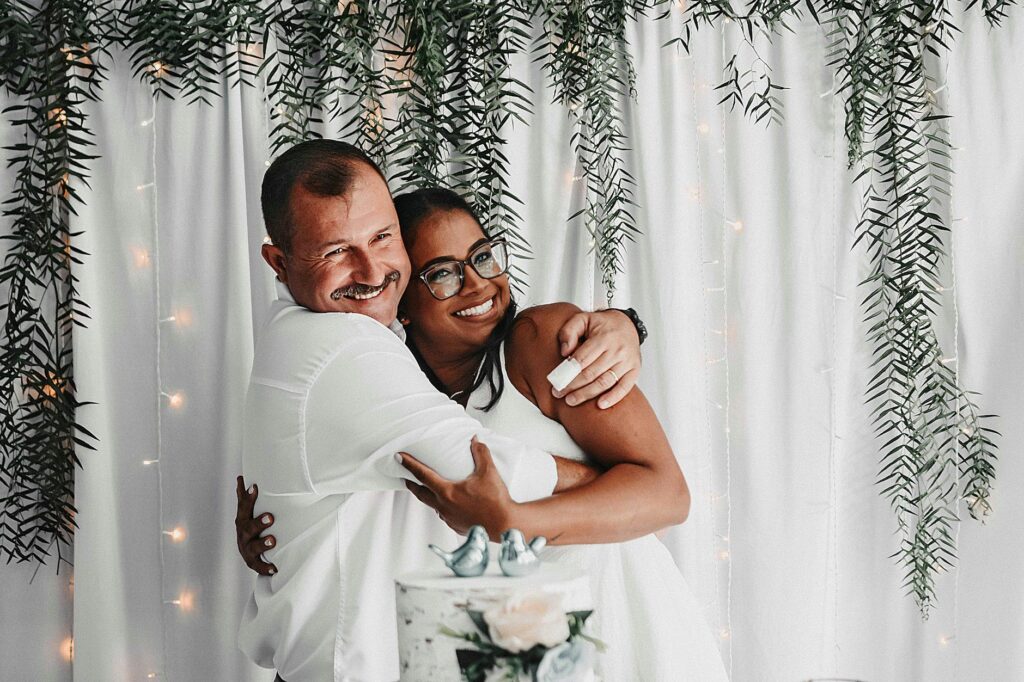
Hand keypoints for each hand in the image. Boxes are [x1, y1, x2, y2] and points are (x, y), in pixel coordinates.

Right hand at [235, 475, 277, 575]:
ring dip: (262, 543)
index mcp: (243, 520)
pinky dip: (266, 567)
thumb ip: (245, 498)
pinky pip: (259, 566)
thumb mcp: (248, 513)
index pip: (244, 507)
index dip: (248, 497)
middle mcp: (243, 534)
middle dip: (258, 522)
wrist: (250, 555)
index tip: (254, 487)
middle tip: (270, 517)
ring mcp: (246, 549)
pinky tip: (275, 568)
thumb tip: (241, 477)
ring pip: (252, 547)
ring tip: (272, 540)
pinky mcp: (252, 562)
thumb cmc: (253, 528)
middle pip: (248, 528)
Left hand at [398, 437, 513, 539]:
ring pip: (433, 505)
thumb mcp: (489, 472)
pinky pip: (444, 514)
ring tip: (429, 489)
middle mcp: (444, 506)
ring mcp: (449, 518)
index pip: (423, 475)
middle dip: (411, 484)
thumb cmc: (496, 501)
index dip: (410, 465)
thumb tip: (475, 440)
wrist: (506, 524)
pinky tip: (449, 503)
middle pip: (420, 493)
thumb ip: (480, 453)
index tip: (399, 458)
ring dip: (428, 496)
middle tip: (405, 476)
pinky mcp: (456, 526)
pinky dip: (442, 506)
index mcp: (447, 492)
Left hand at [555, 309, 641, 408]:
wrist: (627, 324)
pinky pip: (625, 387)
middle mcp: (617, 350)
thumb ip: (569, 331)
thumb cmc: (601, 325)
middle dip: (573, 386)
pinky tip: (600, 405)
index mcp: (603, 337)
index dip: (567, 372)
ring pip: (605, 382)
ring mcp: (627, 362)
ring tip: (571, 401)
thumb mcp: (582, 319)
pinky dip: (613, 398)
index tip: (556, 381)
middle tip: (558, 393)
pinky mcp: (635, 370)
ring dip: (587, 394)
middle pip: (591, 373)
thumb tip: (564, 352)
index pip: (582, 359)